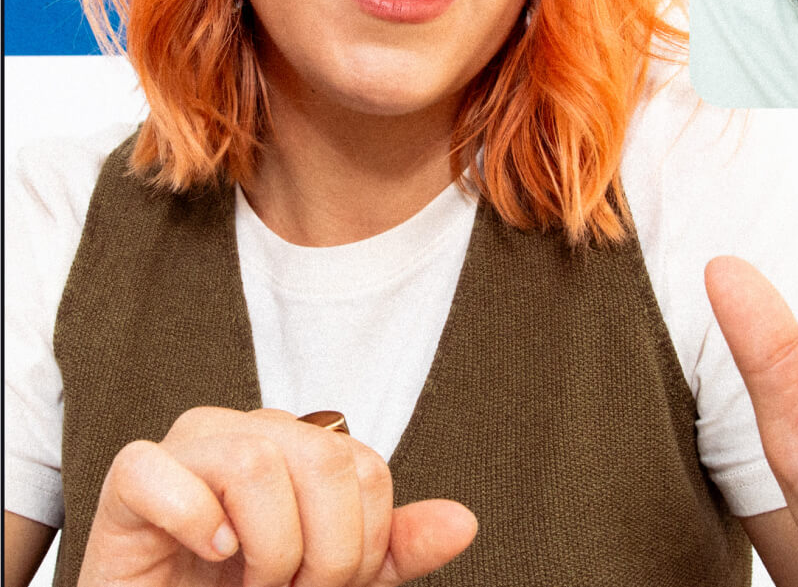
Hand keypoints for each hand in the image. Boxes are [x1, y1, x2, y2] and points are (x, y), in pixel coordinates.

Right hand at [77, 407, 476, 586]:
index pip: (367, 468)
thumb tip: (464, 522)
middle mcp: (250, 430)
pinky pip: (162, 471)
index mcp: (300, 445)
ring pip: (256, 463)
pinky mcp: (130, 477)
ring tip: (248, 585)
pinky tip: (208, 554)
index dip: (362, 546)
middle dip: (322, 553)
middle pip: (322, 459)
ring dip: (265, 550)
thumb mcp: (330, 577)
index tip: (325, 586)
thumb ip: (394, 550)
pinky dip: (195, 522)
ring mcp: (188, 446)